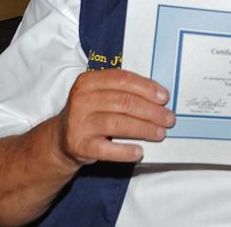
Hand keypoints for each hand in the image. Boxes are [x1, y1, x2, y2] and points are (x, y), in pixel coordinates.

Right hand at [55, 69, 175, 167]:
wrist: (62, 138)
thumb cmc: (90, 113)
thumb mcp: (100, 94)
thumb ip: (123, 91)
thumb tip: (158, 98)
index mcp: (88, 81)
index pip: (122, 79)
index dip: (146, 88)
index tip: (164, 97)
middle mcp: (81, 100)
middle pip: (123, 102)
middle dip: (151, 110)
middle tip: (168, 118)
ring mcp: (79, 123)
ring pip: (118, 123)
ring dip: (144, 129)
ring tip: (160, 133)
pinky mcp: (79, 145)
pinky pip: (106, 149)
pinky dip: (125, 151)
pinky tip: (139, 151)